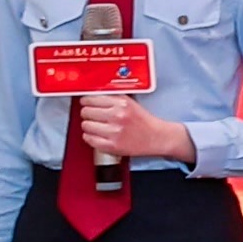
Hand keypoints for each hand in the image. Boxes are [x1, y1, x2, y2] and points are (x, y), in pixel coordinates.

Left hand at [74, 95, 193, 166]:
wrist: (156, 137)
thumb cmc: (144, 121)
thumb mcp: (131, 103)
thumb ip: (113, 98)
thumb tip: (93, 96)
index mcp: (122, 103)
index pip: (91, 99)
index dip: (86, 101)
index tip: (85, 103)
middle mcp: (117, 116)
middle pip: (86, 112)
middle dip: (87, 113)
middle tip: (92, 115)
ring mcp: (114, 132)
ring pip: (86, 125)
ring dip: (88, 126)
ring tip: (96, 126)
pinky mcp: (112, 145)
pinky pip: (89, 139)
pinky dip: (90, 137)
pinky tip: (96, 135)